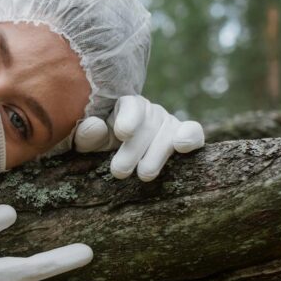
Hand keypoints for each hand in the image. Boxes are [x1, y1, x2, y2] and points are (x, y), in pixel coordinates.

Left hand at [73, 95, 203, 180]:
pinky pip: (193, 131)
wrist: (122, 152)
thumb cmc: (103, 143)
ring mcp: (168, 122)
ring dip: (156, 155)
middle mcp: (149, 111)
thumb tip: (96, 126)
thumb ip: (87, 134)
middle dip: (133, 150)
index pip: (131, 106)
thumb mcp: (90, 141)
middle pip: (147, 126)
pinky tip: (182, 146)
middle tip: (119, 172)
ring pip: (167, 134)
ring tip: (143, 174)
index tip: (122, 133)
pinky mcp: (184, 136)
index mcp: (125, 105)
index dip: (128, 118)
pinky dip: (190, 136)